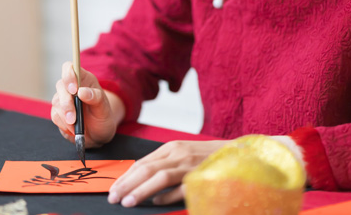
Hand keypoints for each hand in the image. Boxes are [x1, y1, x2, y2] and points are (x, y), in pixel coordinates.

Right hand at [50, 61, 121, 147]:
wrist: (97, 133)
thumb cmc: (102, 116)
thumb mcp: (104, 108)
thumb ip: (96, 97)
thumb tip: (82, 92)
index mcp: (83, 79)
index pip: (70, 67)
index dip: (68, 75)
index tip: (74, 89)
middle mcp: (71, 87)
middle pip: (60, 85)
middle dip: (66, 103)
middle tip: (73, 117)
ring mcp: (62, 99)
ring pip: (56, 102)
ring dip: (65, 116)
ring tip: (75, 125)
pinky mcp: (58, 112)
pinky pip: (55, 116)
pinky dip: (63, 124)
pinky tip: (73, 129)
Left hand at [107, 140, 227, 206]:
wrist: (237, 153)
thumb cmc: (206, 157)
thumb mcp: (181, 154)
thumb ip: (162, 163)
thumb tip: (138, 178)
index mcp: (171, 148)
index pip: (142, 163)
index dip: (125, 177)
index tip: (113, 189)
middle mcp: (179, 154)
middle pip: (147, 169)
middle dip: (127, 184)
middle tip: (113, 197)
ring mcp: (191, 165)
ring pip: (160, 176)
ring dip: (141, 190)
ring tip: (128, 201)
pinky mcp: (203, 177)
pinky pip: (182, 187)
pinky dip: (167, 195)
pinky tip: (156, 202)